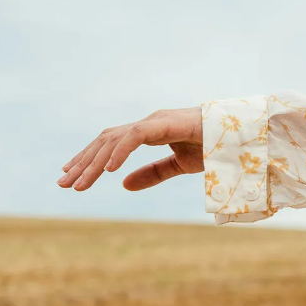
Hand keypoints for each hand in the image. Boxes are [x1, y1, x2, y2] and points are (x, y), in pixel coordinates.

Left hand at [57, 107, 203, 191]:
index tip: (71, 176)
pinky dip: (120, 151)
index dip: (88, 159)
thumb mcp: (178, 166)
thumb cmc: (215, 147)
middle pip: (105, 141)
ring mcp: (156, 121)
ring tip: (78, 183)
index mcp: (149, 131)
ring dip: (93, 161)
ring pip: (115, 139)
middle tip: (63, 184)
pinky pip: (136, 136)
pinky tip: (108, 170)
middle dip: (82, 162)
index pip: (110, 143)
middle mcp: (148, 123)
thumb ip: (152, 174)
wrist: (242, 137)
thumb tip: (123, 184)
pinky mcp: (167, 123)